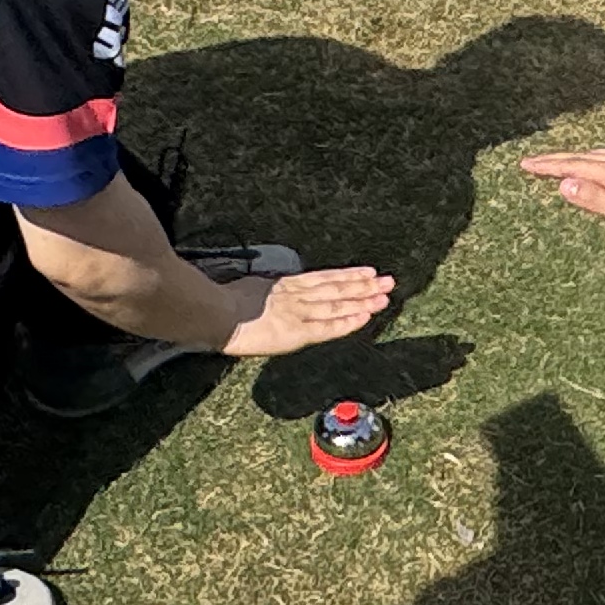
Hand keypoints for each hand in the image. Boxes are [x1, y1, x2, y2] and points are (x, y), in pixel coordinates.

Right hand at [217, 264, 398, 358]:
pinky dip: (347, 322)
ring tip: (384, 295)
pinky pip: (328, 328)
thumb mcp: (246, 287)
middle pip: (336, 289)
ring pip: (337, 305)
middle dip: (363, 285)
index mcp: (284, 285)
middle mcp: (297, 296)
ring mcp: (299, 313)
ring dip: (362, 300)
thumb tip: (260, 291)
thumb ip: (261, 289)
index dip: (346, 276)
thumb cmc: (222, 303)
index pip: (323, 279)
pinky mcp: (297, 332)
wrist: (216, 313)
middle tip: (388, 280)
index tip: (366, 272)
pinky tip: (365, 317)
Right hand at [521, 151, 604, 245]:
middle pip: (584, 157)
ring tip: (562, 162)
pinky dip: (596, 161)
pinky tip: (602, 167)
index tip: (525, 164)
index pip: (574, 167)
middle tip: (534, 161)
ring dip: (577, 158)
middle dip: (557, 159)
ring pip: (600, 156)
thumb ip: (596, 199)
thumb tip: (564, 184)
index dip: (549, 166)